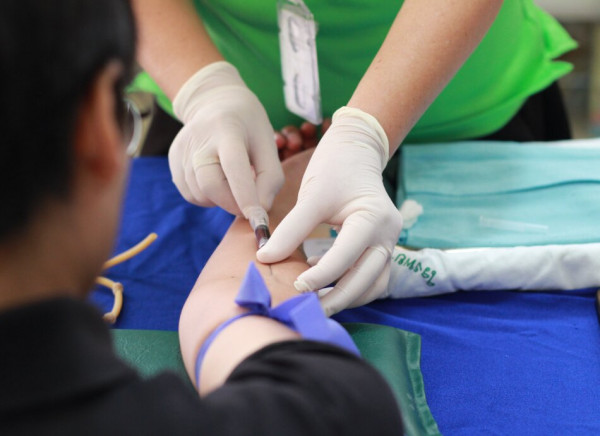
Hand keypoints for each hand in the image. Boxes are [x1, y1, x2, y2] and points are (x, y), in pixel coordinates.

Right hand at [169, 61, 283, 216]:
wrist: (215, 102)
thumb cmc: (248, 126)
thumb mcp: (268, 143)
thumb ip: (271, 177)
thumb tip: (261, 209)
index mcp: (227, 129)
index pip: (234, 166)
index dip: (246, 195)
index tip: (259, 219)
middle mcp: (199, 138)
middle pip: (210, 185)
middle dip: (233, 203)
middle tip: (249, 205)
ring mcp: (182, 150)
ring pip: (200, 194)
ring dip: (221, 200)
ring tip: (233, 181)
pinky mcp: (174, 160)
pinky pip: (191, 194)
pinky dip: (208, 197)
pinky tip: (218, 180)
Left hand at [257, 107, 402, 314]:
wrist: (357, 150)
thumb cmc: (334, 168)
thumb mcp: (312, 196)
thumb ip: (291, 229)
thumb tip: (265, 258)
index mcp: (374, 219)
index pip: (346, 257)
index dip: (320, 276)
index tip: (295, 287)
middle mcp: (389, 235)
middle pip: (366, 280)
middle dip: (337, 298)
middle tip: (306, 309)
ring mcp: (389, 243)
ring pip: (373, 285)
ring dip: (347, 298)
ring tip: (316, 304)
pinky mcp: (382, 247)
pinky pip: (371, 277)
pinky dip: (352, 287)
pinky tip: (325, 285)